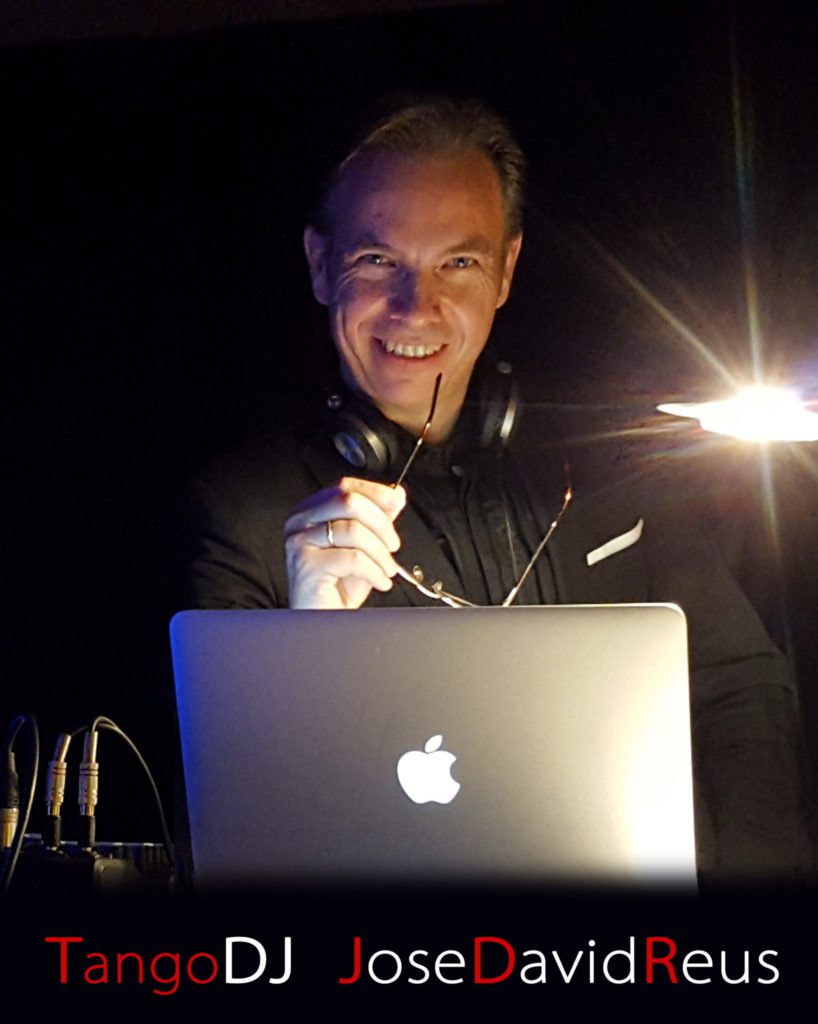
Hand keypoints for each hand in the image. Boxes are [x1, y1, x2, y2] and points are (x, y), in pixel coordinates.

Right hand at [284, 477, 406, 608]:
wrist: (322, 619)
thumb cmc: (338, 584)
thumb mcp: (364, 545)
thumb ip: (377, 518)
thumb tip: (396, 495)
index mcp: (310, 510)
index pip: (345, 487)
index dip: (375, 492)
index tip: (396, 502)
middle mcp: (300, 521)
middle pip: (349, 502)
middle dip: (381, 524)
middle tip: (393, 545)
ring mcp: (299, 542)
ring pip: (353, 531)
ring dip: (380, 553)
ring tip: (386, 569)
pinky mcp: (306, 565)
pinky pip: (351, 558)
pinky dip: (374, 571)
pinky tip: (379, 581)